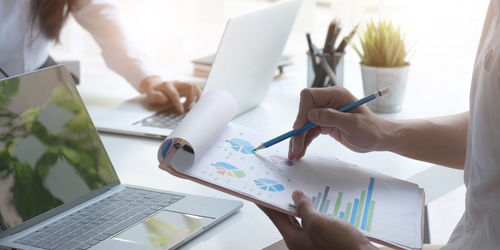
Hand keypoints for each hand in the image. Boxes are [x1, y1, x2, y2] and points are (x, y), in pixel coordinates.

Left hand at [139, 76, 200, 112]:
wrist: (155, 86)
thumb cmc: (153, 93)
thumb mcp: (150, 95)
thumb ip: (156, 96)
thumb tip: (165, 99)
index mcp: (166, 85)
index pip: (175, 93)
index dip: (179, 103)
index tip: (181, 111)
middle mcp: (176, 83)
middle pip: (189, 86)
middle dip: (190, 99)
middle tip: (186, 108)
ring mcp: (182, 83)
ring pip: (194, 86)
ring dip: (195, 96)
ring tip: (193, 105)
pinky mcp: (186, 86)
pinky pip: (195, 88)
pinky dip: (198, 94)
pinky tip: (196, 102)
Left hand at [260, 190, 375, 249]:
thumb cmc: (340, 245)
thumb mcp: (318, 223)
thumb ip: (304, 209)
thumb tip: (296, 196)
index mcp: (294, 240)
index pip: (275, 217)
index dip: (267, 203)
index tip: (260, 192)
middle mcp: (302, 242)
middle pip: (288, 219)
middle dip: (284, 203)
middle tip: (279, 187)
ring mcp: (315, 242)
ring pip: (303, 220)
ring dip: (302, 206)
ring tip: (300, 190)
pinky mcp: (327, 240)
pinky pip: (317, 223)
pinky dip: (316, 212)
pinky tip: (320, 202)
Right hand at [289, 86, 389, 159]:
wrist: (379, 139)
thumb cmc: (370, 129)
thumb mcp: (352, 124)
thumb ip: (331, 118)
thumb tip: (310, 115)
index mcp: (336, 95)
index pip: (309, 96)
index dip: (302, 111)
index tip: (298, 128)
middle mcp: (328, 101)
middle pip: (304, 113)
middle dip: (297, 131)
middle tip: (294, 149)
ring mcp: (325, 113)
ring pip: (305, 125)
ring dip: (298, 139)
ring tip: (294, 154)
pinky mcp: (324, 124)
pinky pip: (310, 132)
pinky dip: (304, 141)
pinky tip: (300, 151)